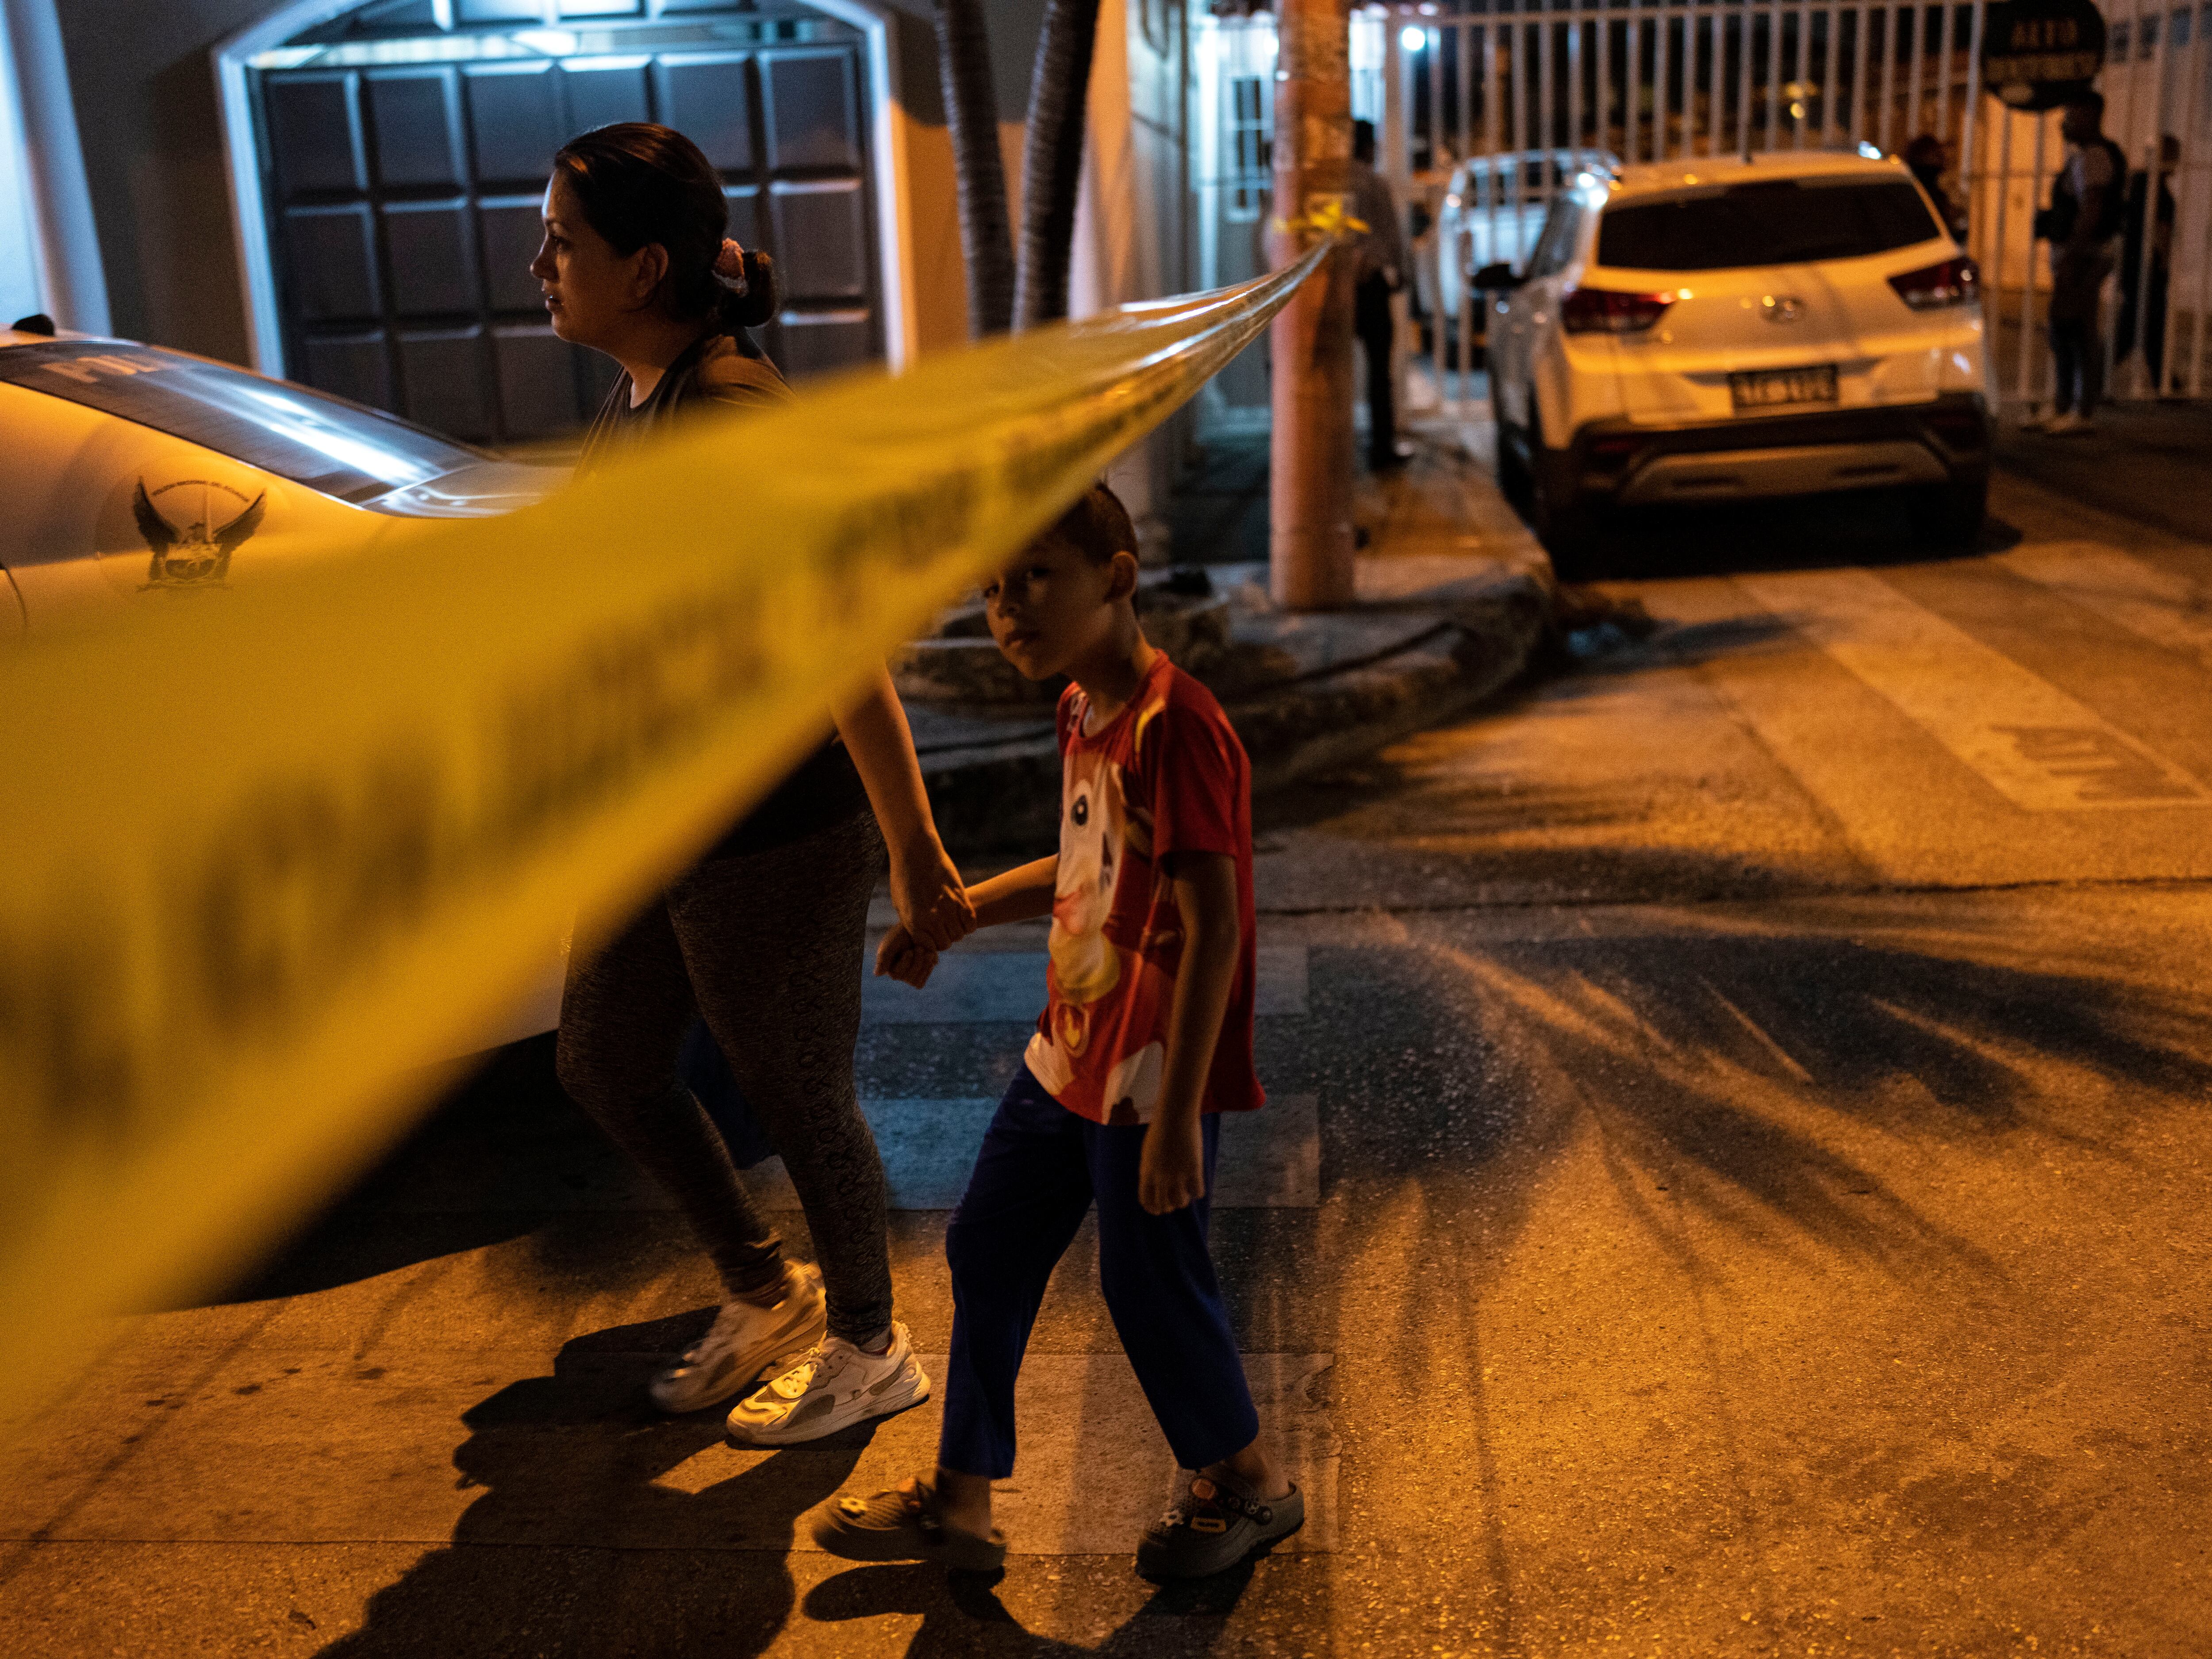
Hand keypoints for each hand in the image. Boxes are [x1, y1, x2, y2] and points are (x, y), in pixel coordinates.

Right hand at [874, 922, 939, 987]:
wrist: (918, 929)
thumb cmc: (901, 935)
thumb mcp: (890, 944)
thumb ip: (883, 958)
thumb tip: (877, 974)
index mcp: (887, 966)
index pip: (896, 975)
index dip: (905, 963)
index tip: (909, 951)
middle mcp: (896, 974)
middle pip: (907, 978)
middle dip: (916, 961)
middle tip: (919, 948)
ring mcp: (908, 977)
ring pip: (915, 982)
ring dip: (923, 964)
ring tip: (925, 951)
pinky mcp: (918, 977)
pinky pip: (921, 983)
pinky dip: (927, 969)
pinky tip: (929, 957)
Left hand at [890, 837, 974, 951]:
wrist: (915, 852)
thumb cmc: (904, 877)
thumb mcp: (901, 904)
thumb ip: (912, 923)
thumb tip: (922, 937)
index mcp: (914, 922)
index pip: (930, 948)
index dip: (930, 944)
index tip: (930, 937)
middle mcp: (932, 919)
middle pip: (946, 943)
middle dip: (944, 939)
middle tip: (941, 928)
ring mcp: (948, 909)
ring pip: (959, 934)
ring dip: (956, 931)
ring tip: (950, 921)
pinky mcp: (961, 898)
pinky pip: (970, 922)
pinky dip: (967, 924)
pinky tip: (961, 917)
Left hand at [1137, 1112, 1205, 1214]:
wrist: (1175, 1116)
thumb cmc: (1161, 1129)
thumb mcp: (1149, 1152)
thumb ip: (1151, 1169)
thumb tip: (1157, 1182)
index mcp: (1146, 1172)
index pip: (1146, 1200)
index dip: (1153, 1208)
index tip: (1159, 1210)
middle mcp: (1160, 1177)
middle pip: (1163, 1205)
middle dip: (1169, 1207)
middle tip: (1174, 1202)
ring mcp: (1177, 1174)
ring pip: (1181, 1202)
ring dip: (1183, 1201)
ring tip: (1186, 1193)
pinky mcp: (1193, 1170)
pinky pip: (1198, 1192)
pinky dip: (1198, 1191)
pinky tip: (1197, 1184)